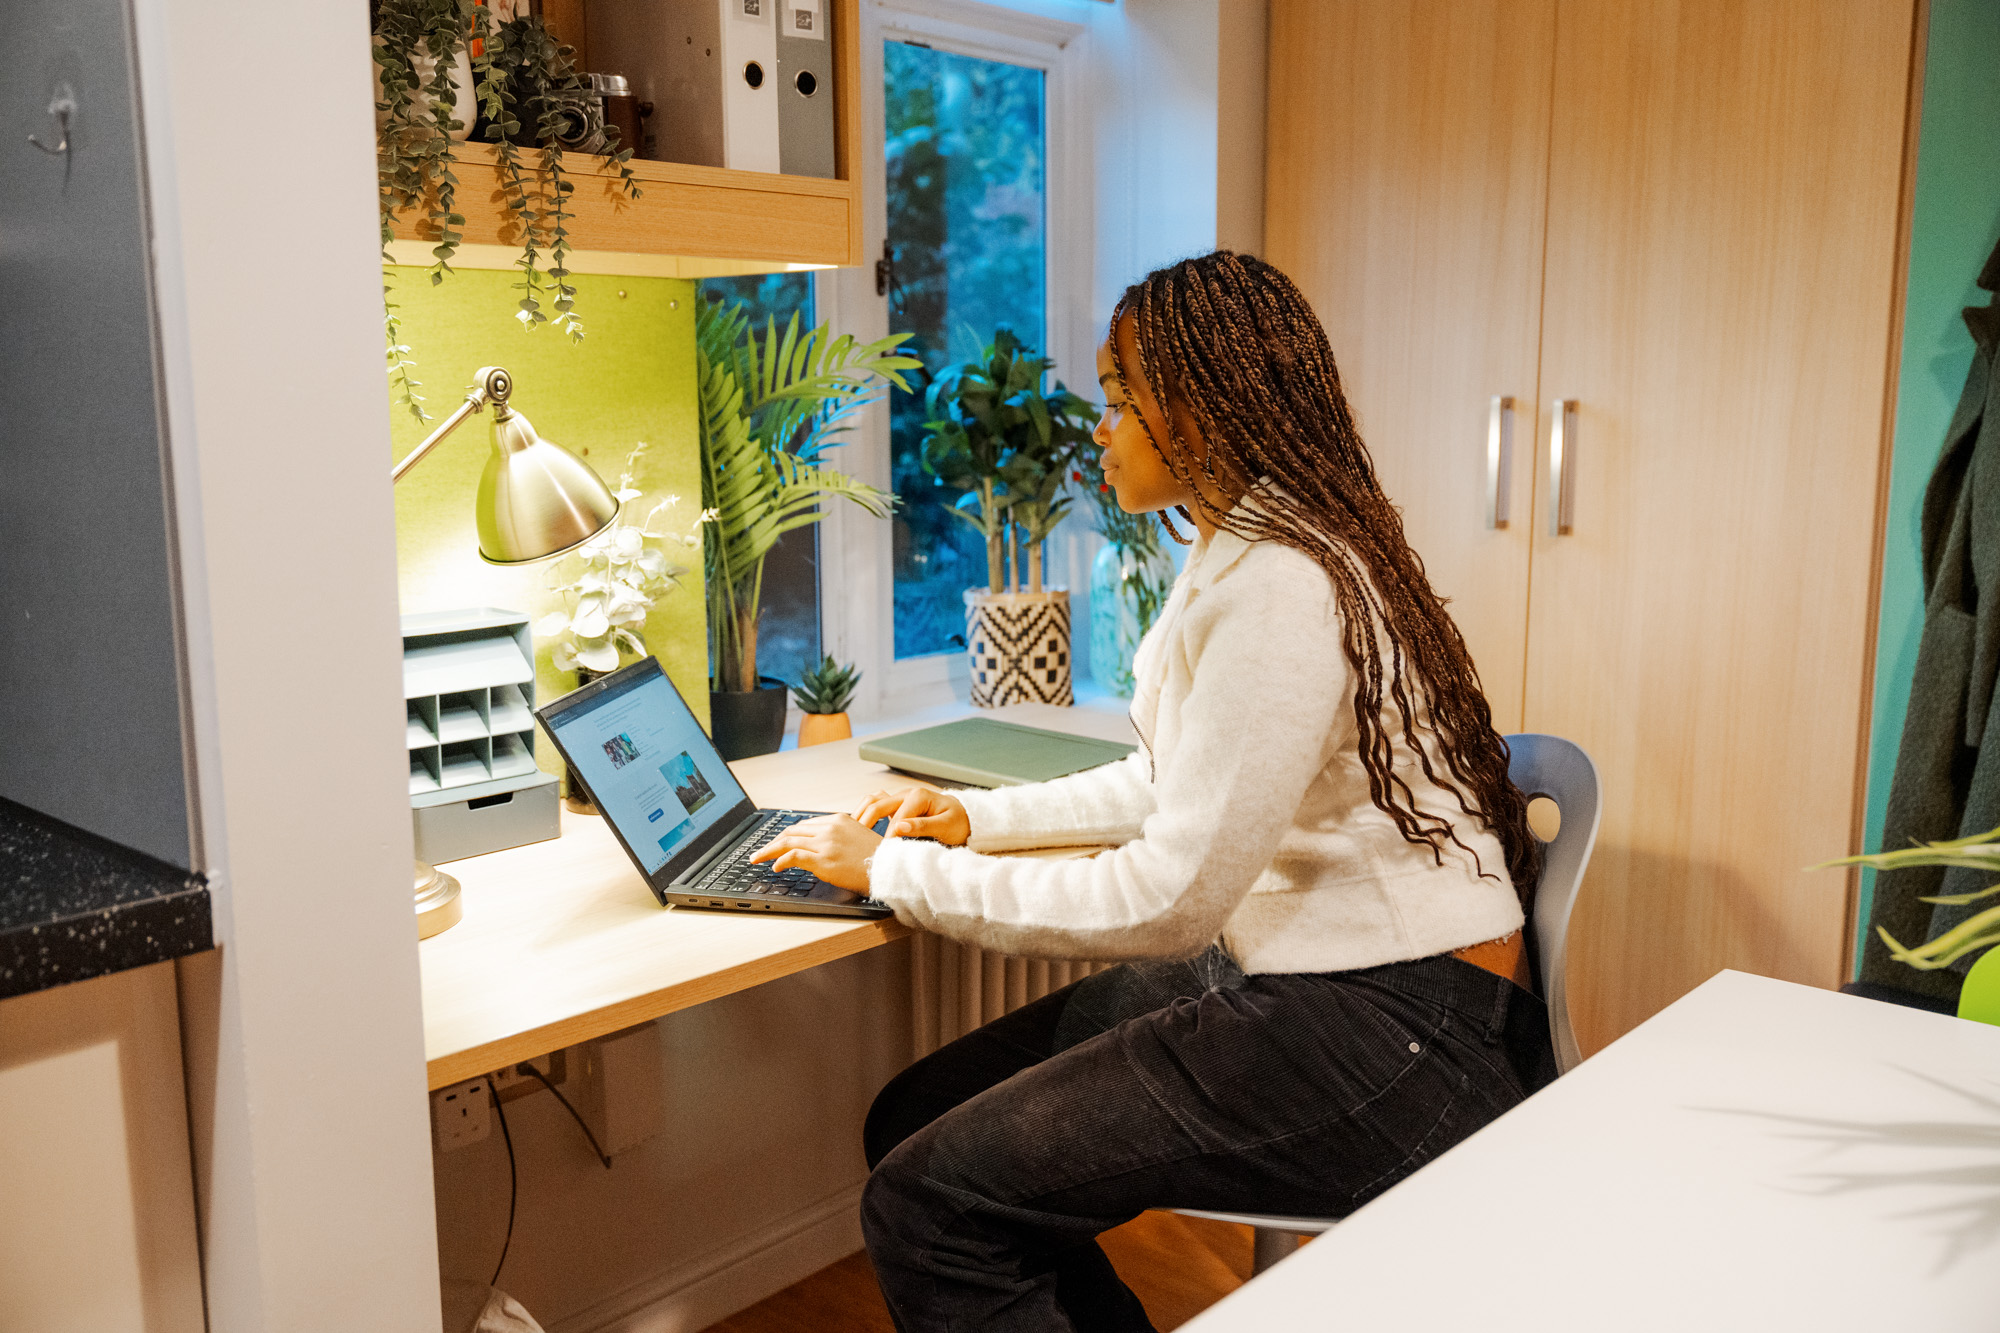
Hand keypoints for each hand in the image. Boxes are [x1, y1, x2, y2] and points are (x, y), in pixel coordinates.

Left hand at [749, 814, 881, 891]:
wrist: (890, 869)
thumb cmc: (877, 858)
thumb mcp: (856, 838)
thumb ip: (835, 837)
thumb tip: (814, 847)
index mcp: (838, 819)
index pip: (803, 825)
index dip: (785, 835)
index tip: (776, 843)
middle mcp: (830, 828)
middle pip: (791, 831)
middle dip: (772, 842)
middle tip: (760, 852)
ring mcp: (826, 843)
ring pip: (788, 842)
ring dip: (769, 851)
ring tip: (758, 859)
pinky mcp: (824, 859)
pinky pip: (794, 856)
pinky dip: (780, 860)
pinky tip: (775, 867)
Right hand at [853, 786, 970, 846]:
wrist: (964, 818)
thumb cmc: (957, 822)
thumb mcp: (946, 826)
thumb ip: (923, 826)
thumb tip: (900, 827)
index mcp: (918, 796)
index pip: (895, 818)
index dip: (887, 837)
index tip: (883, 853)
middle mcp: (906, 794)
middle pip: (876, 804)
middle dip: (866, 824)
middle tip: (858, 844)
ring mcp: (900, 799)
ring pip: (872, 801)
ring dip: (861, 815)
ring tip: (852, 833)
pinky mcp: (897, 806)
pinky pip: (877, 806)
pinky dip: (866, 814)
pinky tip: (860, 829)